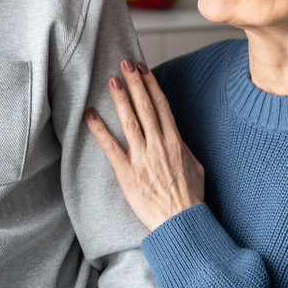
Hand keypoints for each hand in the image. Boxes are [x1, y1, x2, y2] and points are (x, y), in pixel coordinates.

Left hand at [85, 59, 204, 230]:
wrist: (182, 224)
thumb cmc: (190, 198)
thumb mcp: (196, 167)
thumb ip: (183, 148)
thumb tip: (175, 136)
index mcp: (176, 142)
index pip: (162, 106)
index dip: (151, 84)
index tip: (143, 68)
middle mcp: (158, 146)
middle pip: (146, 107)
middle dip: (135, 82)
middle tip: (125, 63)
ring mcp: (142, 159)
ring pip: (130, 121)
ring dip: (120, 99)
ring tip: (111, 80)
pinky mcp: (127, 174)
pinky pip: (111, 148)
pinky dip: (100, 130)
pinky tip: (90, 115)